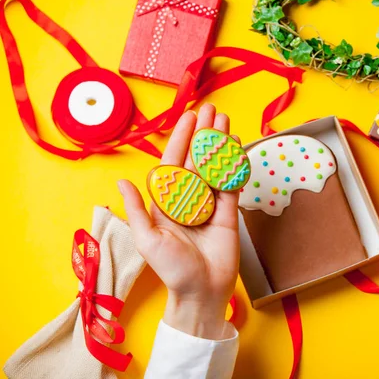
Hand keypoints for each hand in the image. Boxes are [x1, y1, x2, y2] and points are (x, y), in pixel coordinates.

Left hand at [118, 104, 239, 339]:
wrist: (202, 290)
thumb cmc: (171, 268)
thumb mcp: (148, 239)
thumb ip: (137, 209)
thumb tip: (122, 182)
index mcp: (167, 201)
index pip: (173, 162)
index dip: (180, 139)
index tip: (189, 117)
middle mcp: (189, 197)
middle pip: (196, 158)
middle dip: (203, 132)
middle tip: (211, 108)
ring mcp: (210, 203)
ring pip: (215, 166)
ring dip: (220, 142)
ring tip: (225, 119)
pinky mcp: (229, 211)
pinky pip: (231, 183)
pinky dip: (234, 163)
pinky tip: (237, 145)